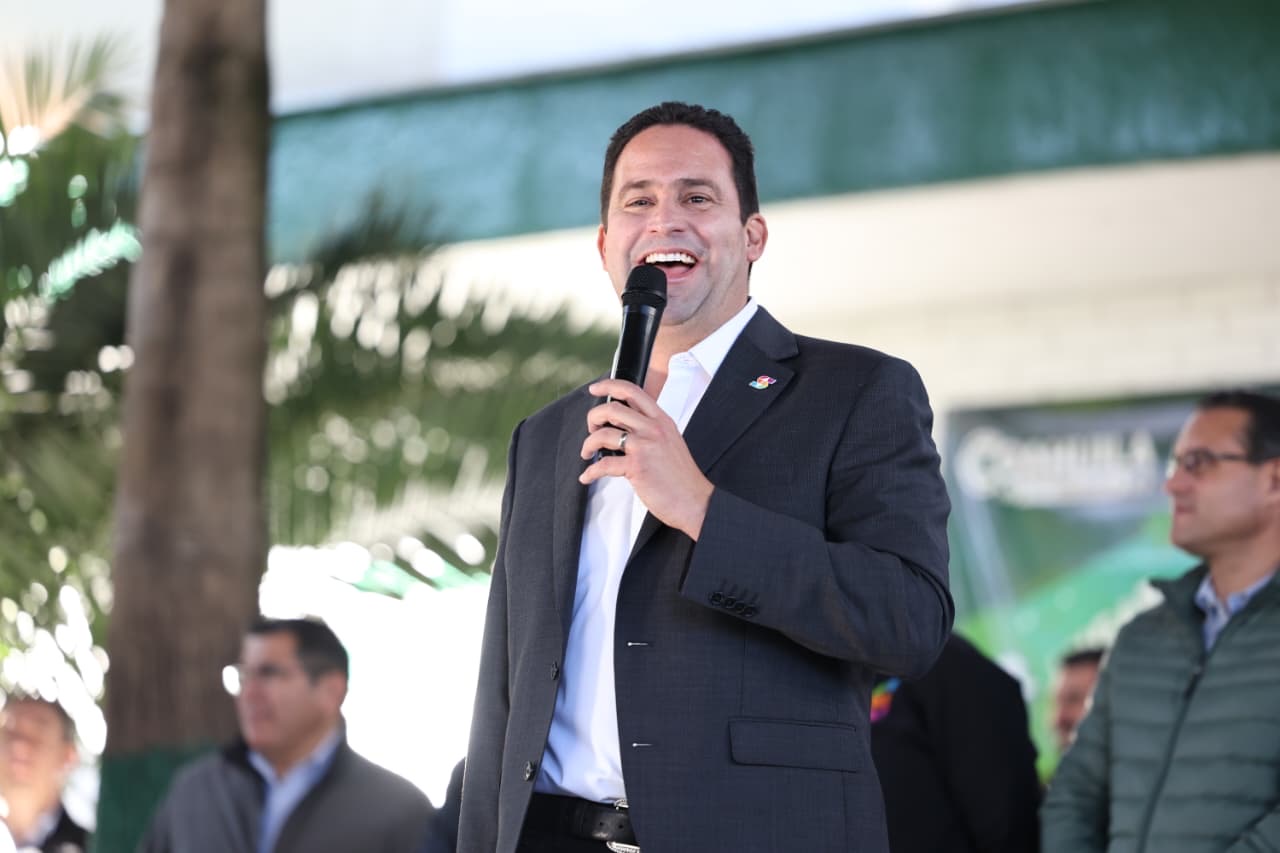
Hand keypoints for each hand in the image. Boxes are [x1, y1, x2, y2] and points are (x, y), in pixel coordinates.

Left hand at [580, 378, 713, 539]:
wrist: (695, 501)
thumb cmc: (681, 477)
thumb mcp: (670, 442)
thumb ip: (651, 429)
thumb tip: (623, 426)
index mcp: (662, 420)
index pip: (633, 391)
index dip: (609, 386)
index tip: (595, 389)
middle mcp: (653, 429)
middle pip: (612, 409)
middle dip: (593, 417)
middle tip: (591, 428)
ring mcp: (645, 447)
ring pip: (603, 434)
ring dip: (588, 444)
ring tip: (587, 453)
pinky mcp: (637, 467)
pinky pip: (603, 464)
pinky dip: (590, 471)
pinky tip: (588, 476)